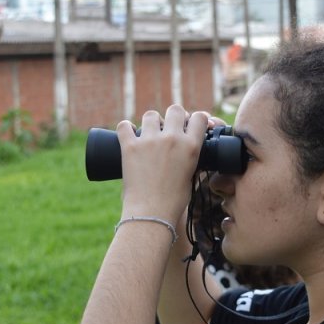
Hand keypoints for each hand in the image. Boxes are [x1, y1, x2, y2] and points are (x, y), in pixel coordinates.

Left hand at [116, 105, 208, 222]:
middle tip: (168, 127)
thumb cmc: (174, 201)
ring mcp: (149, 141)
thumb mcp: (190, 176)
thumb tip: (186, 152)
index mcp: (191, 146)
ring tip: (148, 132)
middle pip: (175, 109)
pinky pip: (124, 126)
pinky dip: (126, 127)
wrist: (152, 213)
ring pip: (151, 115)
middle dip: (173, 116)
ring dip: (151, 121)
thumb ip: (190, 160)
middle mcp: (172, 139)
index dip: (195, 118)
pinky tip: (128, 132)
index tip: (190, 124)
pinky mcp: (129, 147)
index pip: (199, 117)